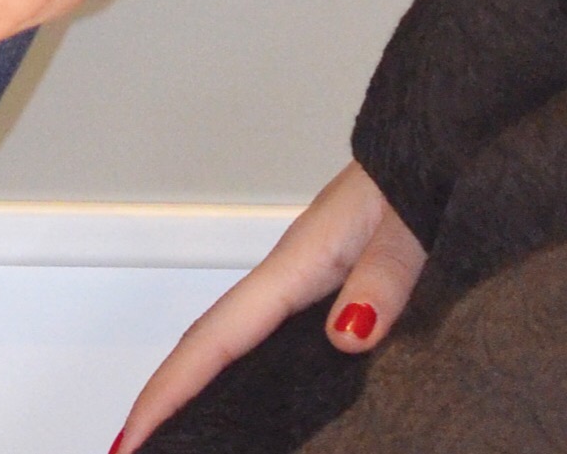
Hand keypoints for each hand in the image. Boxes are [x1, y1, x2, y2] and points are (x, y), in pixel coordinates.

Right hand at [119, 163, 423, 447]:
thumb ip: (383, 276)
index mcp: (299, 262)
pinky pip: (268, 337)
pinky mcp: (329, 285)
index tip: (135, 438)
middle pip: (210, 341)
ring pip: (236, 340)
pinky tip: (249, 394)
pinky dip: (238, 368)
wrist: (432, 142)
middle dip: (167, 393)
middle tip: (134, 449)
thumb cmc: (417, 175)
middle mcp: (291, 273)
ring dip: (198, 383)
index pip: (220, 335)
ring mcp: (306, 279)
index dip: (173, 388)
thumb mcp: (409, 225)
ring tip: (174, 431)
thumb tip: (347, 335)